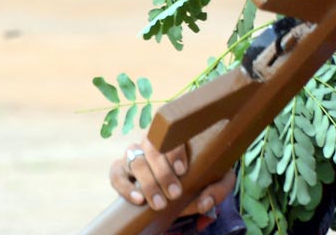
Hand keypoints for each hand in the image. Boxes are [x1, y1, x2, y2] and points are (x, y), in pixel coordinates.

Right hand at [110, 139, 235, 215]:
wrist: (184, 185)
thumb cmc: (205, 175)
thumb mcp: (219, 180)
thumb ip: (218, 188)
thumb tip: (205, 202)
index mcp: (178, 132)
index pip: (172, 132)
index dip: (174, 150)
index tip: (182, 170)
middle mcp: (155, 139)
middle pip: (152, 148)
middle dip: (163, 173)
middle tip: (175, 194)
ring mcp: (137, 153)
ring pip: (135, 161)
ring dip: (147, 183)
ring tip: (160, 203)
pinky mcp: (122, 169)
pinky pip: (116, 174)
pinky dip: (124, 187)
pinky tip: (138, 200)